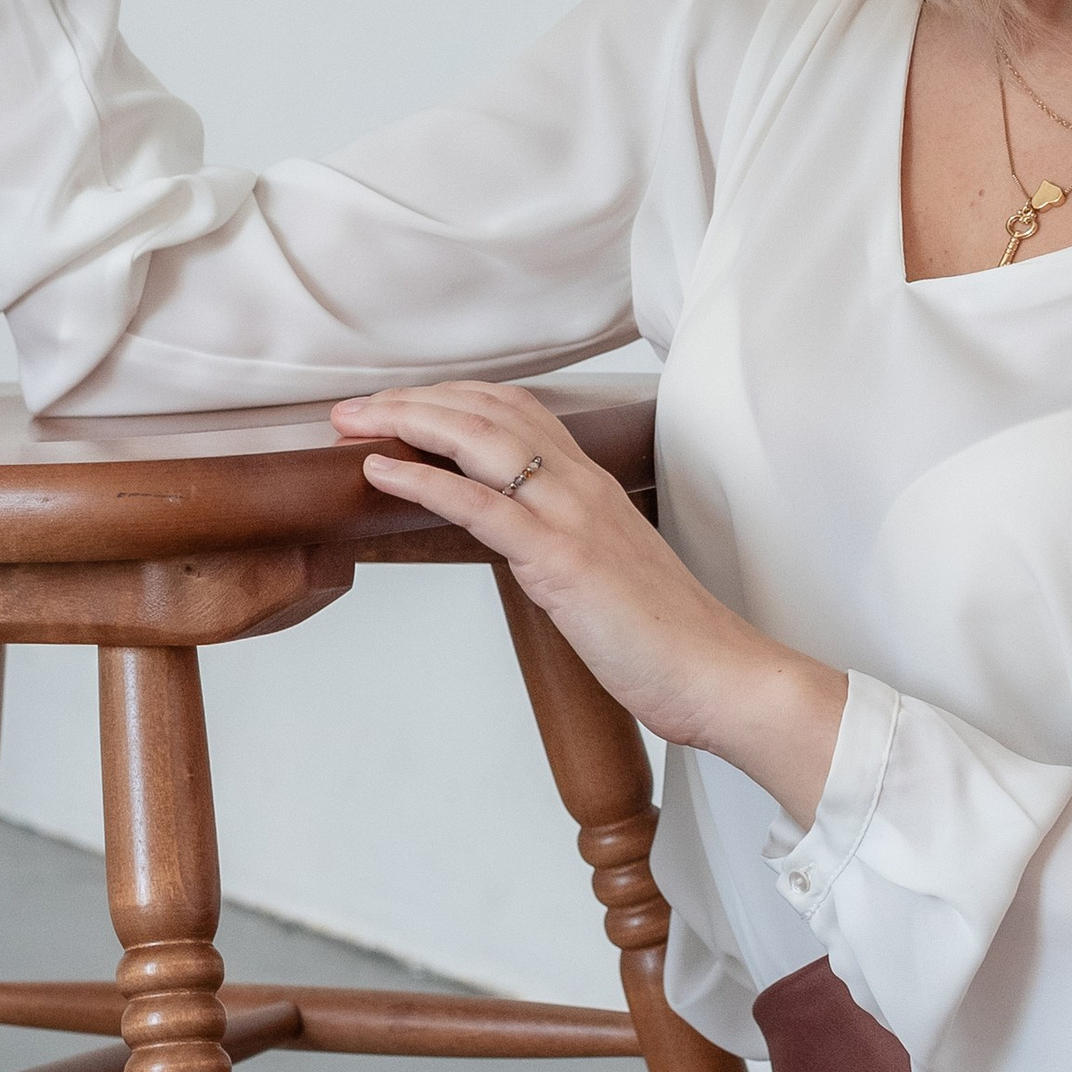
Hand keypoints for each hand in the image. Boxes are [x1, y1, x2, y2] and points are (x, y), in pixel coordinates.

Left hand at [329, 381, 844, 821]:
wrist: (720, 674)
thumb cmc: (668, 641)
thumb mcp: (609, 576)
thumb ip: (567, 549)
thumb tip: (525, 551)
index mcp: (594, 487)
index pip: (519, 410)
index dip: (455, 398)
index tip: (403, 404)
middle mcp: (583, 486)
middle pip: (490, 410)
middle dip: (415, 399)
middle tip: (355, 408)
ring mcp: (573, 517)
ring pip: (479, 440)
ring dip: (406, 422)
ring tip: (352, 423)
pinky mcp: (561, 560)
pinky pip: (479, 504)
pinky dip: (421, 479)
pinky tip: (379, 470)